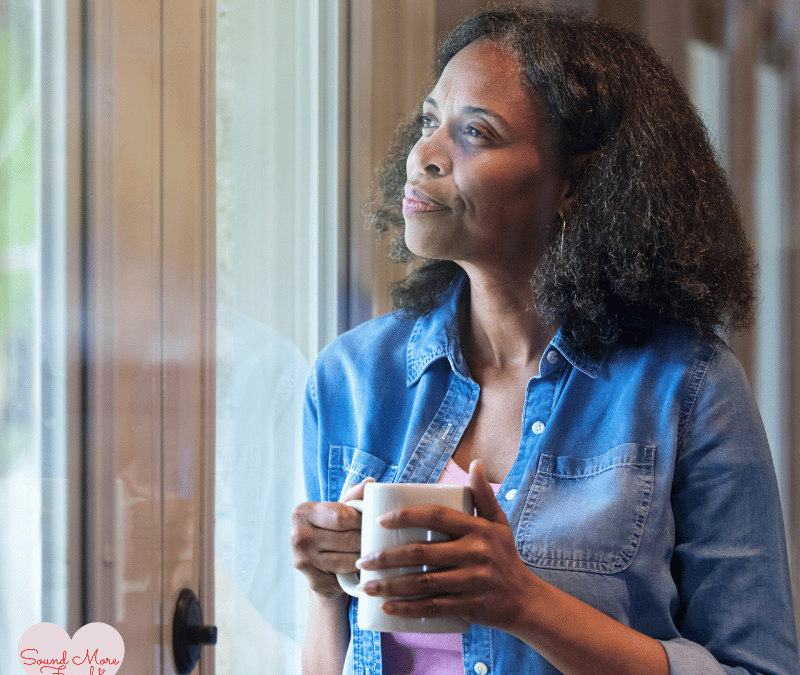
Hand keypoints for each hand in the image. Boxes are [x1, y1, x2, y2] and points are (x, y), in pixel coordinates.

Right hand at [291, 477, 373, 597]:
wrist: (318, 566)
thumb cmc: (332, 531)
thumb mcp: (339, 510)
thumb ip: (353, 496)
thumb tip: (370, 482)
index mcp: (303, 512)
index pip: (342, 516)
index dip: (363, 520)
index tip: (376, 522)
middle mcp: (298, 535)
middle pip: (348, 539)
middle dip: (367, 540)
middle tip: (380, 540)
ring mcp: (303, 560)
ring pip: (348, 560)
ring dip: (364, 558)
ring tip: (373, 553)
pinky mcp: (312, 581)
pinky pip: (344, 578)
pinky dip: (355, 575)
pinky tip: (361, 570)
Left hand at [356, 460, 534, 629]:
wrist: (526, 600)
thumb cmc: (504, 556)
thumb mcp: (498, 523)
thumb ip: (484, 494)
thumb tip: (475, 463)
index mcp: (477, 529)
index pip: (436, 516)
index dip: (406, 516)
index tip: (380, 521)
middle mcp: (475, 554)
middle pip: (422, 552)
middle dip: (386, 558)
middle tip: (363, 561)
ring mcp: (472, 582)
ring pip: (423, 583)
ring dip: (390, 586)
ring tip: (366, 586)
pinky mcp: (469, 606)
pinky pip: (433, 608)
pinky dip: (408, 609)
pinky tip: (387, 608)